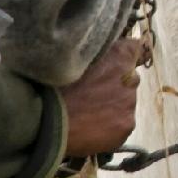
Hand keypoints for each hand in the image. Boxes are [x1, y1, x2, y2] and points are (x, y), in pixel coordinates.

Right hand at [59, 39, 143, 156]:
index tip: (110, 65)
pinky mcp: (126, 125)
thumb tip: (102, 53)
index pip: (133, 48)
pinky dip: (111, 126)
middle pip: (129, 78)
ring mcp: (130, 103)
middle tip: (91, 95)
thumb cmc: (52, 88)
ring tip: (88, 114)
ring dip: (113, 105)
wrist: (44, 123)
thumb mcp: (73, 59)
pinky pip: (122, 123)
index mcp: (120, 55)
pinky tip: (91, 128)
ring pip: (125, 102)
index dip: (121, 57)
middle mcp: (131, 77)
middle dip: (116, 84)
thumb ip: (95, 55)